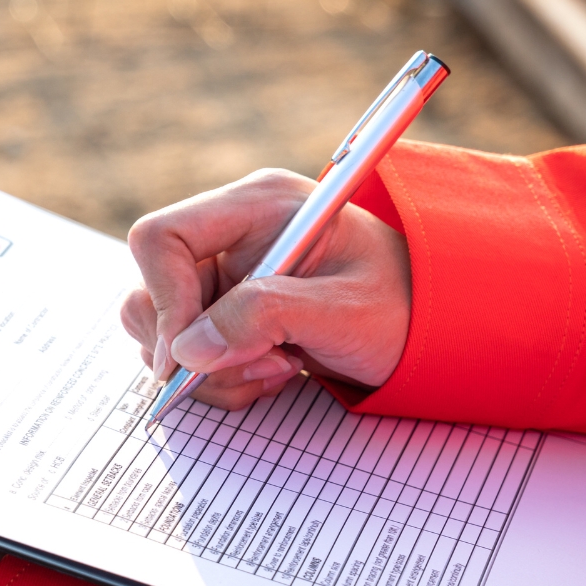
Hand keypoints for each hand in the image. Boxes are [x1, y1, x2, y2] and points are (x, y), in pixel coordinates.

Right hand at [121, 169, 410, 412]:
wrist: (435, 326)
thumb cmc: (406, 306)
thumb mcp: (344, 312)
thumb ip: (264, 318)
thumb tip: (186, 351)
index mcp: (255, 206)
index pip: (160, 238)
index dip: (163, 298)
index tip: (187, 356)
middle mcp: (228, 235)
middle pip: (150, 291)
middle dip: (191, 348)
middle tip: (256, 366)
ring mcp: (223, 276)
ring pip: (163, 334)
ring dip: (212, 371)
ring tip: (278, 369)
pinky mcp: (225, 313)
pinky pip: (188, 356)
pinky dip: (222, 379)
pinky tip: (274, 371)